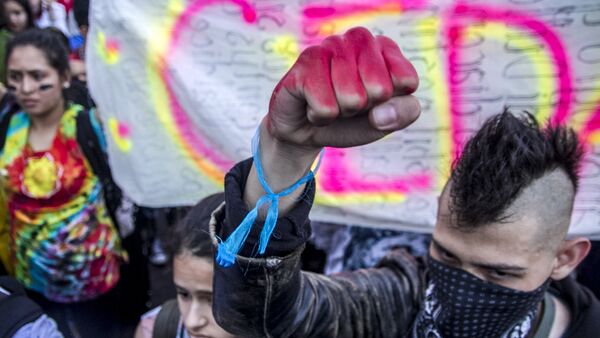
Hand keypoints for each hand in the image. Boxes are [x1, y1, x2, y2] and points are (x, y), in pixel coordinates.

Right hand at [265, 26, 419, 151]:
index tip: (374, 101)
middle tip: (349, 104)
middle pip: (380, 89)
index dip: (389, 103)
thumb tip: (381, 113)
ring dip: (340, 112)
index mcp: (385, 47)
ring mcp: (330, 46)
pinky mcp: (306, 62)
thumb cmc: (350, 119)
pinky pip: (326, 107)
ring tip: (330, 102)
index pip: (406, 80)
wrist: (305, 129)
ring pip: (352, 98)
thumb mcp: (385, 120)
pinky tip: (311, 104)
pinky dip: (320, 117)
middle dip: (364, 108)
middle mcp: (359, 39)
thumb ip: (403, 113)